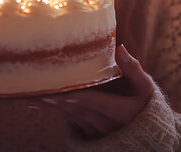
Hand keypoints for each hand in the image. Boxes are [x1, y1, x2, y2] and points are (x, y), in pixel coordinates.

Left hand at [28, 44, 154, 138]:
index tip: (66, 92)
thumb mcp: (144, 85)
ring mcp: (98, 131)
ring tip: (33, 96)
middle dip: (60, 101)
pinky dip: (53, 112)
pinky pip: (69, 122)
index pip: (99, 103)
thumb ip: (132, 68)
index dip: (82, 98)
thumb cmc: (144, 101)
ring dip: (52, 107)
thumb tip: (120, 47)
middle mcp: (109, 125)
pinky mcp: (88, 132)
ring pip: (72, 117)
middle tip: (40, 91)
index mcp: (123, 112)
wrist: (146, 129)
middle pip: (80, 110)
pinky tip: (36, 104)